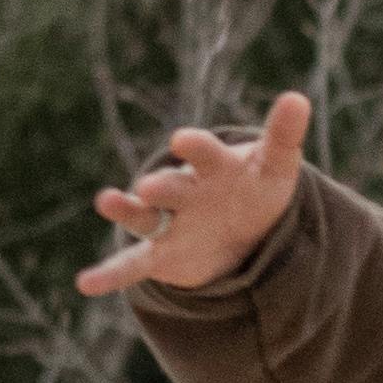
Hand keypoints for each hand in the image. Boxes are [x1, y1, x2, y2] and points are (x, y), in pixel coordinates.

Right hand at [79, 87, 312, 297]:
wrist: (246, 227)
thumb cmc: (257, 189)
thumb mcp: (276, 167)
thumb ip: (283, 136)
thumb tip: (298, 98)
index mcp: (211, 166)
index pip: (203, 152)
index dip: (194, 147)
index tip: (182, 142)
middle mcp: (184, 191)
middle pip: (170, 188)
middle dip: (160, 188)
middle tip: (149, 188)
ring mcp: (168, 223)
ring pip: (142, 217)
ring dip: (125, 211)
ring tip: (106, 203)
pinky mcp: (161, 256)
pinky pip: (132, 265)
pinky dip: (110, 275)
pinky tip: (85, 284)